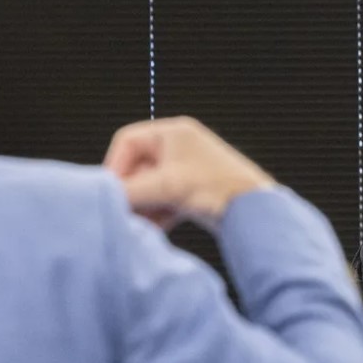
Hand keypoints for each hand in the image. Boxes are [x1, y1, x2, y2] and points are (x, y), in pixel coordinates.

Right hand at [104, 116, 274, 229]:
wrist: (258, 213)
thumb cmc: (218, 189)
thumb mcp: (167, 187)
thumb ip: (131, 190)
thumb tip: (103, 197)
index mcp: (173, 132)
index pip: (127, 142)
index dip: (115, 166)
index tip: (111, 192)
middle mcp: (180, 147)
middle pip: (138, 167)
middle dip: (131, 192)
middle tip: (122, 213)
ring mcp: (188, 170)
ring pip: (152, 187)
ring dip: (142, 206)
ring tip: (136, 225)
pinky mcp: (195, 192)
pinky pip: (166, 201)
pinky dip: (157, 214)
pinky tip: (152, 231)